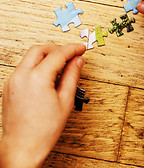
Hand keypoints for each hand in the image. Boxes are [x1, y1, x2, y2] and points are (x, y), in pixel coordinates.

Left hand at [0, 44, 85, 167]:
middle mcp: (21, 76)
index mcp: (37, 78)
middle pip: (40, 49)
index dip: (72, 49)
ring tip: (61, 65)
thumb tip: (77, 61)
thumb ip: (72, 76)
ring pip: (30, 57)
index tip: (81, 48)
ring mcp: (13, 81)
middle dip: (57, 48)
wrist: (23, 147)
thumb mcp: (66, 100)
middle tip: (71, 54)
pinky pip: (24, 67)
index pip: (58, 54)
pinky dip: (37, 65)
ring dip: (47, 56)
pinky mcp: (9, 87)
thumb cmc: (43, 130)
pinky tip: (48, 74)